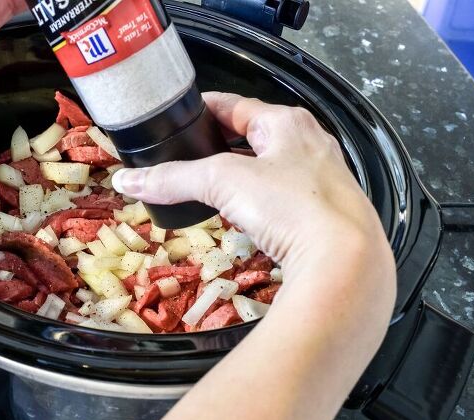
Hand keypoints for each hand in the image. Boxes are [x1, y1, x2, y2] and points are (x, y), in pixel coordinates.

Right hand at [112, 92, 391, 282]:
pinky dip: (261, 204)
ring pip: (271, 169)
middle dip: (222, 147)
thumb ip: (174, 178)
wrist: (345, 261)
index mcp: (287, 123)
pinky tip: (248, 219)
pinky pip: (283, 200)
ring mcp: (322, 180)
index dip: (204, 109)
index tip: (181, 115)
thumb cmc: (292, 205)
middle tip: (191, 157)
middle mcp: (310, 145)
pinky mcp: (324, 215)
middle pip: (253, 137)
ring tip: (213, 189)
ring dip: (243, 177)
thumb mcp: (224, 182)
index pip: (234, 104)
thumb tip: (129, 181)